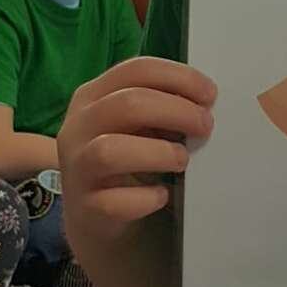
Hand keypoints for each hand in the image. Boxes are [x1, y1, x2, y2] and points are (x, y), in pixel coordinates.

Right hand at [58, 57, 216, 244]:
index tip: (209, 95)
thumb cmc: (125, 160)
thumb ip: (160, 107)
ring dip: (158, 153)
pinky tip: (161, 196)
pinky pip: (113, 202)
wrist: (96, 215)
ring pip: (110, 151)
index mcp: (93, 96)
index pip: (136, 70)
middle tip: (205, 126)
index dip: (178, 78)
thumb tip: (204, 104)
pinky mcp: (85, 206)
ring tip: (181, 159)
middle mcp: (78, 127)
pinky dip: (146, 198)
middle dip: (177, 111)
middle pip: (127, 104)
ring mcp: (77, 167)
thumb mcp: (136, 124)